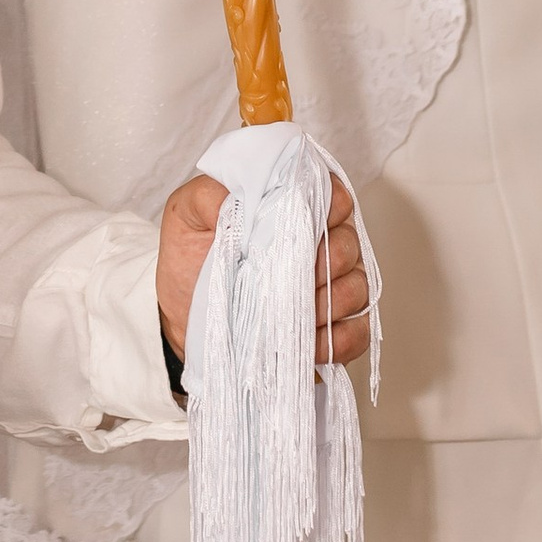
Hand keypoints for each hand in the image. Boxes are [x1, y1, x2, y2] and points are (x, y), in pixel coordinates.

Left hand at [156, 165, 368, 365]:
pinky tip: (308, 346)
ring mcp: (334, 285)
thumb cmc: (190, 260)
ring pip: (357, 288)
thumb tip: (237, 196)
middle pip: (347, 245)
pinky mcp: (336, 327)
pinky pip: (357, 332)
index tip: (295, 230)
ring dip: (328, 304)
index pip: (332, 196)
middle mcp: (323, 241)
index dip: (323, 211)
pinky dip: (337, 340)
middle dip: (321, 265)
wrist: (184, 318)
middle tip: (285, 280)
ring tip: (291, 316)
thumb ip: (208, 196)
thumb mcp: (186, 216)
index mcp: (294, 207)